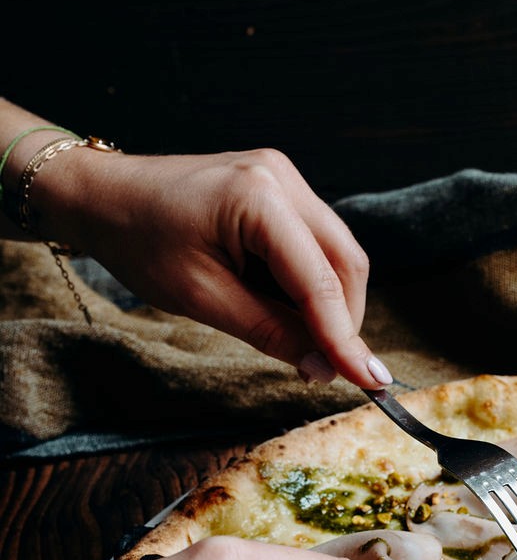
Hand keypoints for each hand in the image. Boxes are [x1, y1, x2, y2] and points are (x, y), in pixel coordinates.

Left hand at [32, 143, 390, 389]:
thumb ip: (269, 331)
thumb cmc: (139, 241)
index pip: (321, 281)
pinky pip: (316, 242)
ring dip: (330, 303)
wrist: (104, 196)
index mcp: (257, 198)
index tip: (370, 382)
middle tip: (333, 370)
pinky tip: (287, 308)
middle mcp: (281, 177)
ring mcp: (284, 177)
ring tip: (303, 341)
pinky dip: (311, 282)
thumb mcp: (201, 298)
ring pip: (338, 253)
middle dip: (344, 320)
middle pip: (346, 261)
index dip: (346, 337)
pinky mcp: (280, 187)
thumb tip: (322, 368)